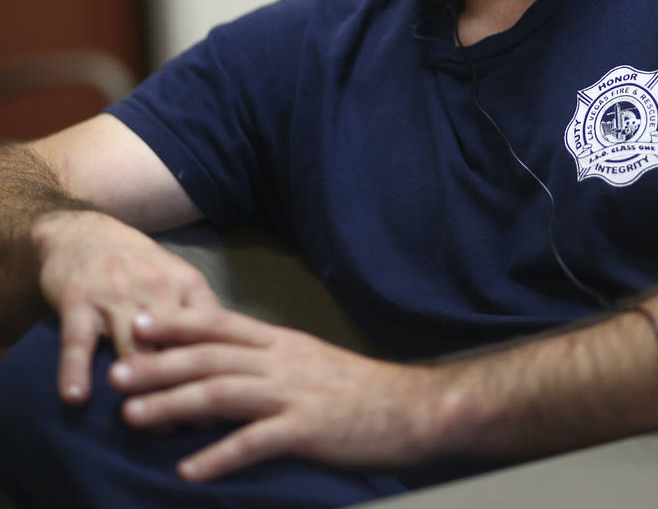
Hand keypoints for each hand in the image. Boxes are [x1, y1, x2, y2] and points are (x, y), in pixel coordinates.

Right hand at [31, 210, 218, 404]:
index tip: (228, 399)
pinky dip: (75, 369)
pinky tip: (76, 397)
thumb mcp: (175, 278)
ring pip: (134, 349)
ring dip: (143, 388)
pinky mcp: (79, 301)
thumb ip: (196, 313)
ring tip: (149, 422)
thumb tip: (225, 358)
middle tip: (195, 422)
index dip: (220, 365)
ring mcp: (116, 297)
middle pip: (175, 346)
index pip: (211, 329)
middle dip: (186, 385)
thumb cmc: (136, 262)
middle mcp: (154, 290)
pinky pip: (78, 341)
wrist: (83, 231)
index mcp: (185, 285)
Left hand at [109, 307, 449, 481]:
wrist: (408, 407)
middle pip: (209, 356)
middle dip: (158, 364)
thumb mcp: (307, 360)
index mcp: (279, 342)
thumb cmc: (354, 388)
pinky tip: (189, 471)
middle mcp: (280, 360)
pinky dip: (219, 455)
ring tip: (133, 416)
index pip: (220, 323)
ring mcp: (292, 393)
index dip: (177, 322)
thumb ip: (267, 360)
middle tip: (115, 373)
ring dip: (174, 404)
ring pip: (222, 392)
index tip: (139, 321)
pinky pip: (255, 442)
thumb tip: (224, 365)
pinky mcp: (306, 429)